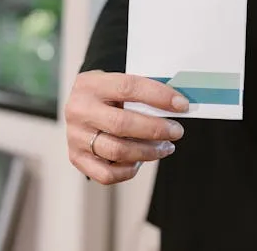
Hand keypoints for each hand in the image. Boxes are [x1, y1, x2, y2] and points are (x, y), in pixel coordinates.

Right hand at [65, 70, 188, 184]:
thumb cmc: (106, 94)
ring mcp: (75, 136)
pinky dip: (129, 170)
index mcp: (90, 84)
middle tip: (176, 131)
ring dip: (148, 152)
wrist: (79, 104)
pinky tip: (140, 160)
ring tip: (165, 147)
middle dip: (156, 130)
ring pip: (117, 151)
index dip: (159, 96)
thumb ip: (141, 92)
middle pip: (123, 124)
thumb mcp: (117, 82)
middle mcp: (79, 110)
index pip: (129, 87)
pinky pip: (106, 174)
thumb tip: (176, 105)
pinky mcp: (76, 157)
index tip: (181, 105)